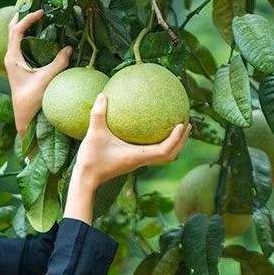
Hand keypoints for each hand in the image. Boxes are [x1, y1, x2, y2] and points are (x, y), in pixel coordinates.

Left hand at [4, 9, 72, 136]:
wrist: (24, 117)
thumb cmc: (32, 99)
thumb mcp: (47, 79)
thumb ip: (59, 62)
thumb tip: (70, 47)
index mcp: (12, 58)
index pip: (17, 31)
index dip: (28, 18)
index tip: (41, 12)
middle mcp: (10, 57)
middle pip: (12, 29)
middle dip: (21, 15)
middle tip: (33, 4)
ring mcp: (14, 62)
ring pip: (15, 37)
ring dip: (24, 24)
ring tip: (35, 14)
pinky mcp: (19, 67)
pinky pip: (21, 45)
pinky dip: (28, 35)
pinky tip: (39, 33)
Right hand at [74, 93, 191, 189]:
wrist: (86, 179)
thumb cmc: (91, 159)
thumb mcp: (94, 134)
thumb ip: (98, 114)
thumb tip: (103, 95)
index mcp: (138, 156)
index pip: (164, 150)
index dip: (176, 139)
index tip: (182, 124)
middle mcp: (141, 160)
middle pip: (170, 154)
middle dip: (181, 140)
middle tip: (187, 123)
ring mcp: (137, 162)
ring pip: (163, 156)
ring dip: (174, 143)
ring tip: (178, 127)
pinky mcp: (132, 161)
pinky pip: (152, 152)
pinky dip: (159, 142)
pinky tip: (153, 129)